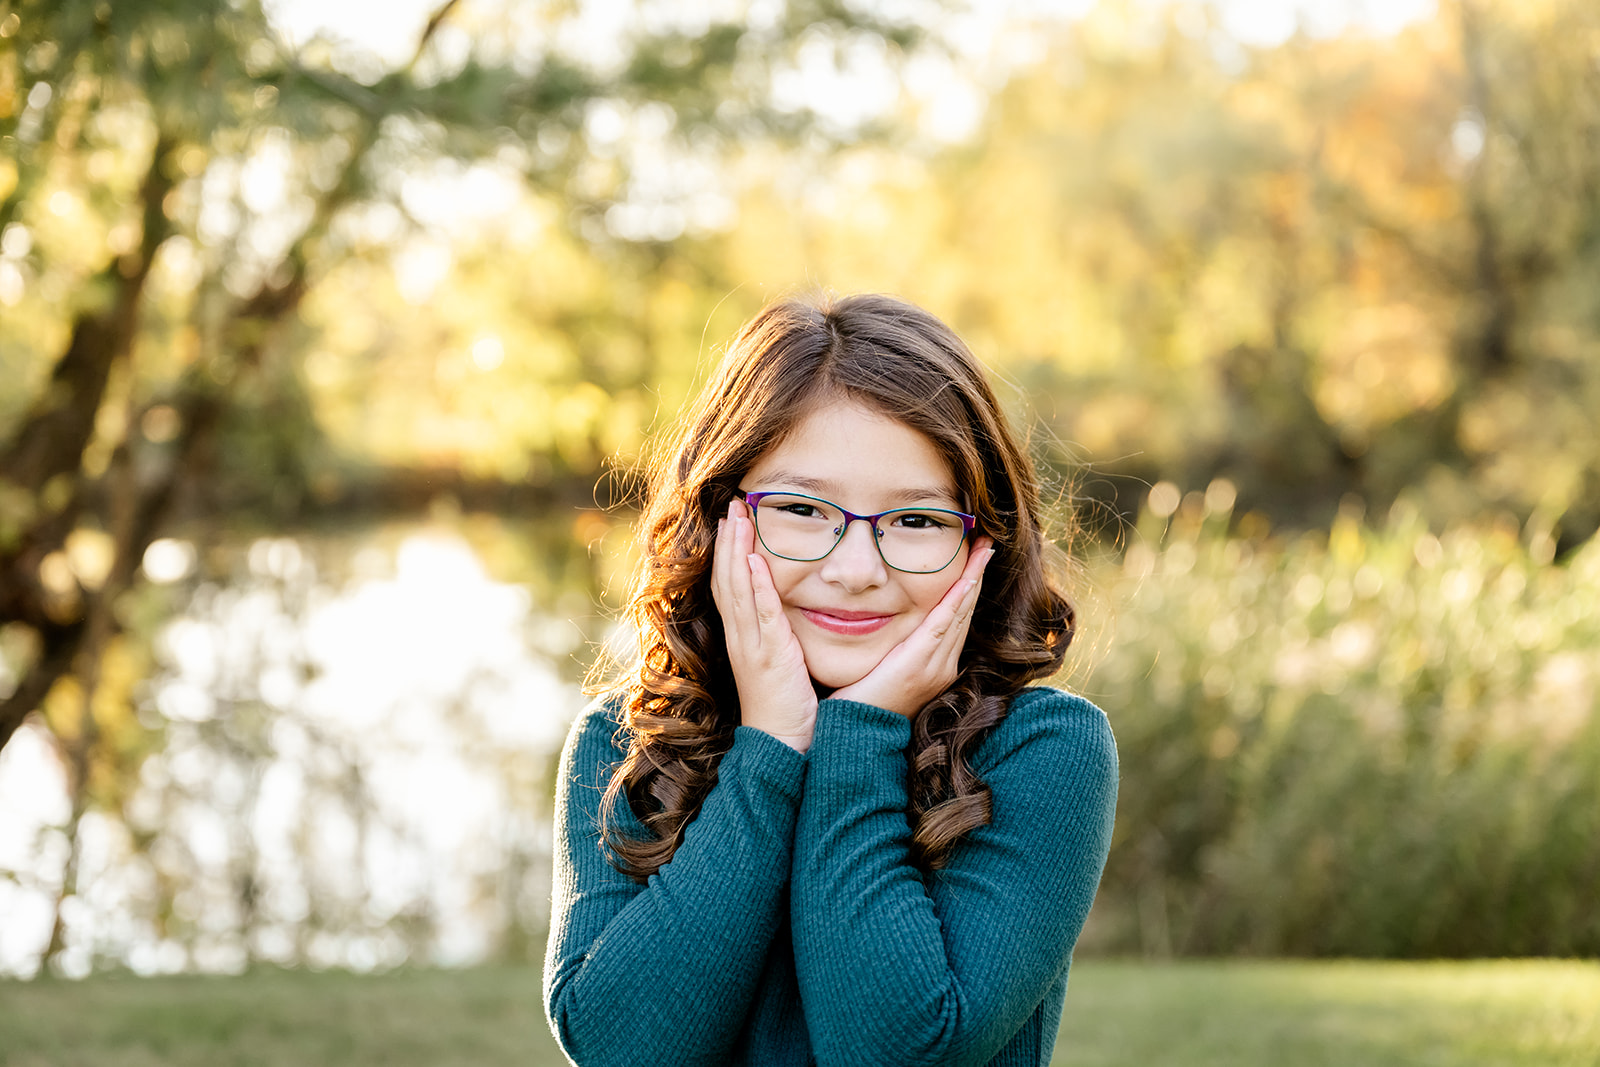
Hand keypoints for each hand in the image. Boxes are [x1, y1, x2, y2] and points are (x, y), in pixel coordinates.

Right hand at [710, 498, 817, 751]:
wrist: (783, 744)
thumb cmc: (787, 705)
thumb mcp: (781, 661)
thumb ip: (780, 634)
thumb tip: (789, 612)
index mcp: (744, 636)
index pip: (730, 584)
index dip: (728, 550)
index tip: (733, 519)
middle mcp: (741, 636)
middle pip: (726, 578)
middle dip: (728, 539)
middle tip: (731, 503)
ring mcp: (751, 645)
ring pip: (736, 589)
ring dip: (735, 551)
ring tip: (737, 518)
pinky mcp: (768, 657)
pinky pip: (759, 616)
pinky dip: (754, 588)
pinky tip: (753, 563)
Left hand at [829, 537, 993, 717]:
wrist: (857, 735)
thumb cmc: (864, 702)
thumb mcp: (886, 667)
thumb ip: (895, 646)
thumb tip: (888, 619)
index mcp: (936, 664)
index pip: (957, 617)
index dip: (968, 586)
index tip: (975, 557)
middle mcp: (943, 664)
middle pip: (965, 610)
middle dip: (977, 575)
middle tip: (988, 543)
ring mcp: (935, 665)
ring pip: (959, 613)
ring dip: (972, 579)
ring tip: (983, 550)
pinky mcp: (919, 664)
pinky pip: (943, 625)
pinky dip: (956, 600)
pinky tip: (966, 579)